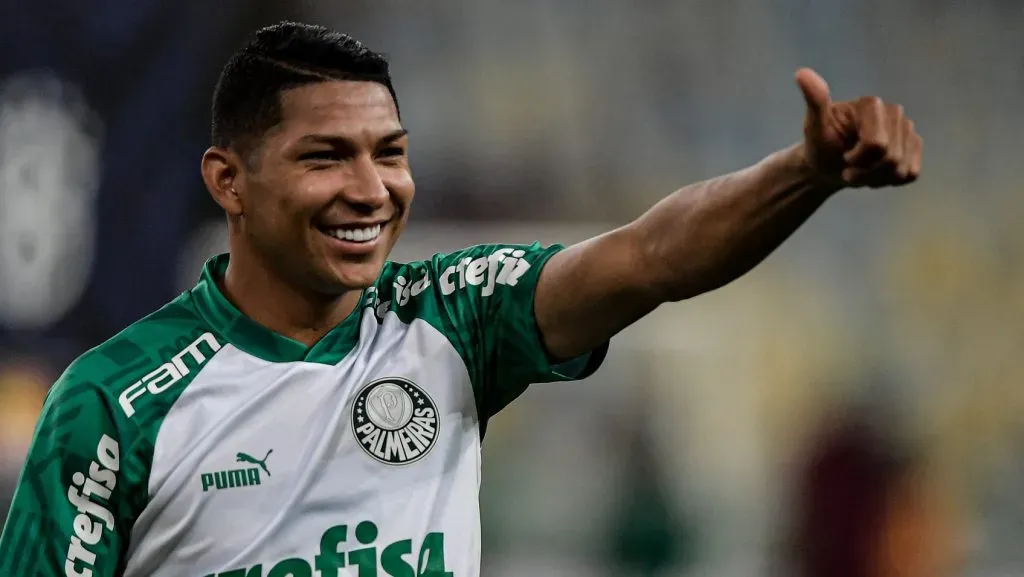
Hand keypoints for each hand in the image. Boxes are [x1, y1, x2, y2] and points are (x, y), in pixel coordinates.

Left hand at [795, 68, 922, 188]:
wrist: (828, 164)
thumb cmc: (820, 145)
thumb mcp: (814, 128)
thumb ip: (815, 102)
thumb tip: (801, 73)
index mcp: (872, 104)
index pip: (877, 145)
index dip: (857, 160)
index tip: (844, 156)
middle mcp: (894, 112)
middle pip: (890, 159)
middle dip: (866, 172)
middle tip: (849, 167)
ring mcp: (907, 129)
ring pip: (900, 169)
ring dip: (875, 178)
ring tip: (860, 169)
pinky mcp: (914, 146)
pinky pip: (910, 174)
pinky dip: (889, 181)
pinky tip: (874, 171)